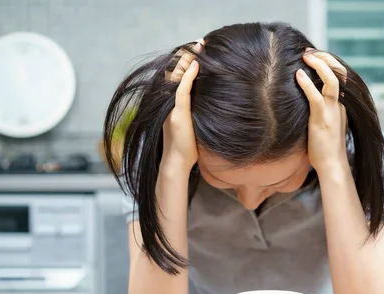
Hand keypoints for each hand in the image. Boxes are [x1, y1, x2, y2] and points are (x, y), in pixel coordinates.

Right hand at [162, 41, 202, 170]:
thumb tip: (214, 102)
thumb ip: (199, 110)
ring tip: (199, 46)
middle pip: (176, 70)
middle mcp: (169, 101)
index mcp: (173, 102)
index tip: (200, 48)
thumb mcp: (194, 123)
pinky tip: (197, 65)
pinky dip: (188, 76)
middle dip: (188, 55)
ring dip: (188, 60)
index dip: (187, 60)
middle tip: (201, 41)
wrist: (178, 162)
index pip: (177, 74)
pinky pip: (182, 89)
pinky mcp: (178, 113)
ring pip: (177, 76)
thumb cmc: (188, 147)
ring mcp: (172, 106)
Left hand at [296, 50, 348, 173]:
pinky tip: (298, 75)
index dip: (328, 63)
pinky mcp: (322, 119)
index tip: (313, 56)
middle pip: (339, 72)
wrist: (332, 165)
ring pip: (331, 80)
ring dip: (319, 65)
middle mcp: (340, 105)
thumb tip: (305, 102)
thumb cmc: (324, 149)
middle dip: (325, 58)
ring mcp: (333, 111)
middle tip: (308, 51)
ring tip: (306, 56)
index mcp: (341, 105)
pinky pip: (316, 97)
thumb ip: (320, 111)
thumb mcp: (325, 124)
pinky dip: (307, 83)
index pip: (340, 76)